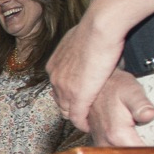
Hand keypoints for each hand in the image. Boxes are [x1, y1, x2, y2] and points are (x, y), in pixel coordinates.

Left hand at [47, 16, 123, 131]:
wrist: (99, 28)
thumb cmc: (94, 29)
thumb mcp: (78, 40)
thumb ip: (77, 49)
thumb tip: (84, 47)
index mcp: (54, 65)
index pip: (57, 87)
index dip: (68, 95)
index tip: (77, 99)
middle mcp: (55, 77)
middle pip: (60, 101)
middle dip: (70, 108)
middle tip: (83, 113)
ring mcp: (64, 88)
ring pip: (67, 110)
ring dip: (77, 116)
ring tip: (86, 121)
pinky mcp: (77, 95)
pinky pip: (77, 115)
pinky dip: (82, 122)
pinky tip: (87, 126)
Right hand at [88, 69, 153, 146]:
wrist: (95, 84)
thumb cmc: (113, 86)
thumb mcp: (131, 91)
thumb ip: (141, 105)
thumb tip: (149, 114)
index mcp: (116, 134)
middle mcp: (105, 141)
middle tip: (152, 149)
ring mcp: (101, 141)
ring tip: (142, 145)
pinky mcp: (99, 140)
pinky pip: (112, 152)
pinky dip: (122, 150)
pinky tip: (130, 142)